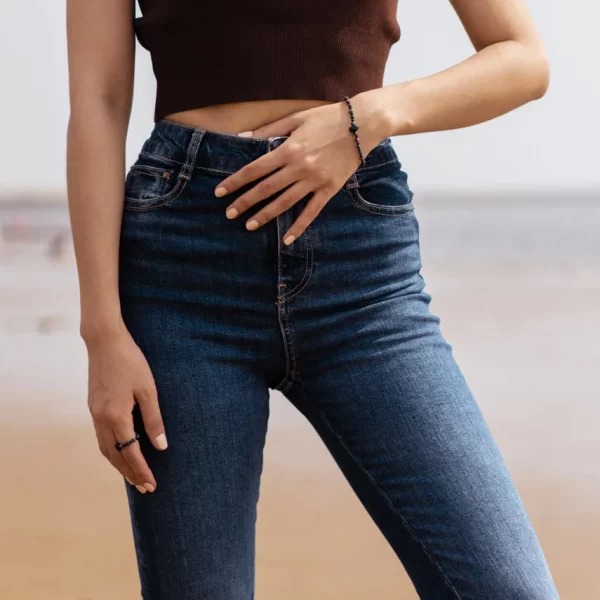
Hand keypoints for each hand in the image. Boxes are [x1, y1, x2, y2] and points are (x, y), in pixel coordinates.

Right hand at [86, 327, 166, 493]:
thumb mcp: (148, 389)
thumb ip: (154, 419)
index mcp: (116, 417)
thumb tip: (161, 446)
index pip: (131, 453)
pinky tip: (121, 452)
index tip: (152, 485)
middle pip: (114, 457)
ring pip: (105, 449)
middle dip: (130, 474)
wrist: (104, 342)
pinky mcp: (93, 407)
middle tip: (145, 488)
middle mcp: (101, 419)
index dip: (141, 470)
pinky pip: (101, 437)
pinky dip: (111, 451)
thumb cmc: (131, 362)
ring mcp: (94, 414)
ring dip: (119, 465)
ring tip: (133, 476)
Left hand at [216, 95, 386, 243]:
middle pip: (266, 189)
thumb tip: (241, 137)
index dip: (235, 181)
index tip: (220, 192)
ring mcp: (315, 180)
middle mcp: (299, 167)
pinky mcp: (329, 189)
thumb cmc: (327, 118)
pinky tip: (287, 240)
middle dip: (245, 202)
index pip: (255, 169)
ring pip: (285, 202)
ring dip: (266, 215)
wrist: (362, 124)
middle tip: (229, 214)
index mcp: (288, 149)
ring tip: (249, 226)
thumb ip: (267, 130)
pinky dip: (299, 227)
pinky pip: (311, 212)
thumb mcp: (295, 119)